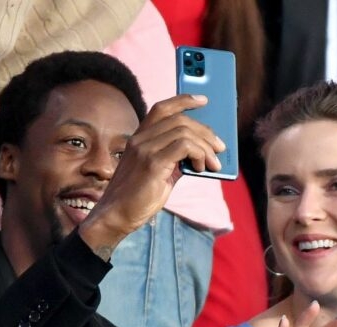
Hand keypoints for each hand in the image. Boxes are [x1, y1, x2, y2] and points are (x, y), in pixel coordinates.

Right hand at [79, 94, 223, 253]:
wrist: (116, 216)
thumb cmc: (137, 198)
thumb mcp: (159, 173)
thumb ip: (175, 160)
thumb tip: (201, 154)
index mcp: (139, 138)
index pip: (162, 108)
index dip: (184, 100)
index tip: (203, 100)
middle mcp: (140, 139)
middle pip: (180, 119)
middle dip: (206, 132)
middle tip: (220, 147)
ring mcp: (144, 149)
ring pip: (185, 132)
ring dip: (206, 146)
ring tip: (213, 163)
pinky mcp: (152, 163)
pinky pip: (184, 146)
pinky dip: (199, 154)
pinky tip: (202, 168)